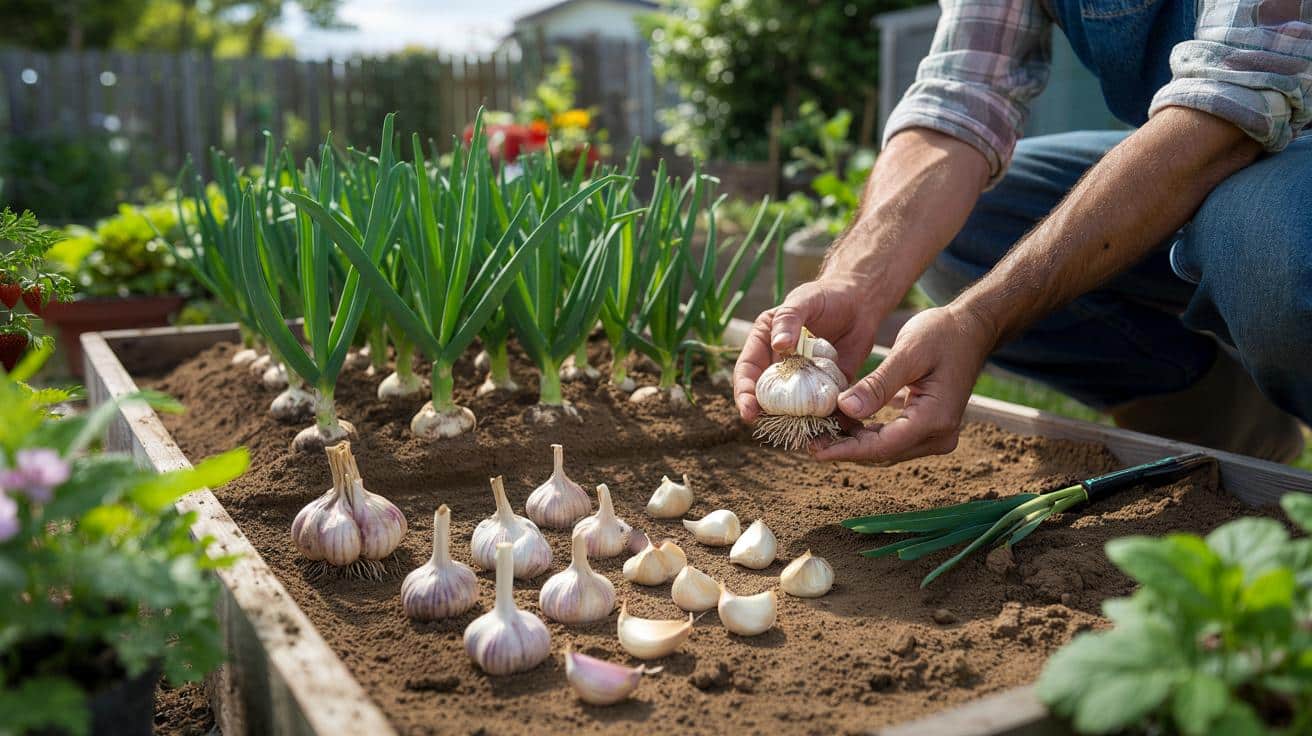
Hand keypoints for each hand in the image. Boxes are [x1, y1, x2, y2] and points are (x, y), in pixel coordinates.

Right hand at [734, 276, 884, 422]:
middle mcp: (779, 366)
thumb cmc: (825, 296)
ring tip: (799, 433)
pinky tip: (829, 428)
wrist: (859, 303)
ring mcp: (802, 380)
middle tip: (770, 427)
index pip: (747, 372)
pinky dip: (825, 419)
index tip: (748, 410)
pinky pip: (822, 407)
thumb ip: (788, 319)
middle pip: (765, 396)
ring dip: (795, 421)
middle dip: (766, 414)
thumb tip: (777, 344)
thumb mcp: (803, 301)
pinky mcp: (827, 388)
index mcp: (763, 345)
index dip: (744, 392)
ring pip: (793, 407)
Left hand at [811, 305, 995, 463]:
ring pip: (886, 447)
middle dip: (845, 447)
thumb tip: (845, 409)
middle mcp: (939, 436)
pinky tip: (842, 421)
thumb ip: (878, 384)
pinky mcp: (930, 428)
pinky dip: (867, 431)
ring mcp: (937, 435)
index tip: (814, 449)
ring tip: (819, 431)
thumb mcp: (907, 354)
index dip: (845, 450)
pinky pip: (893, 437)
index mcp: (935, 419)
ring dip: (854, 441)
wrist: (972, 329)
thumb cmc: (942, 333)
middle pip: (882, 452)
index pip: (882, 446)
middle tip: (807, 440)